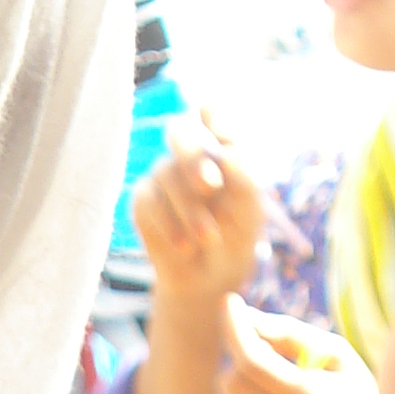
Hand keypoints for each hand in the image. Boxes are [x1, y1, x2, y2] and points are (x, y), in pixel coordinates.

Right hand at [132, 126, 265, 301]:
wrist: (209, 280)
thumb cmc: (236, 238)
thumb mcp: (251, 211)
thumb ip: (245, 180)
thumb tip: (229, 154)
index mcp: (220, 147)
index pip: (213, 114)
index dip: (212, 113)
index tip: (217, 125)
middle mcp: (188, 155)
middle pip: (179, 132)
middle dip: (193, 157)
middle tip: (210, 185)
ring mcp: (163, 176)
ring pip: (165, 172)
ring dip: (189, 208)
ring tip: (209, 238)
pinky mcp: (143, 200)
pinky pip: (148, 200)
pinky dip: (169, 224)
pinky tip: (185, 246)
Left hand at [219, 299, 385, 393]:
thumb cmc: (350, 388)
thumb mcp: (334, 351)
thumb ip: (288, 333)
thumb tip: (244, 319)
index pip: (253, 364)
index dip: (235, 331)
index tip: (229, 302)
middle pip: (233, 384)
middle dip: (240, 360)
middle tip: (265, 353)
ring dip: (240, 385)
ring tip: (275, 385)